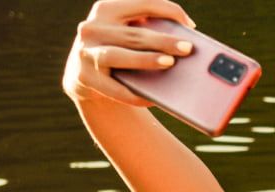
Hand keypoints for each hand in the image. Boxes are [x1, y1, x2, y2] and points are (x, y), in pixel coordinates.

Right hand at [62, 0, 196, 105]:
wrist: (86, 76)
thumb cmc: (119, 50)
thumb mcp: (126, 34)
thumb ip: (146, 30)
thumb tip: (183, 43)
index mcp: (106, 10)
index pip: (142, 4)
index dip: (167, 11)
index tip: (190, 25)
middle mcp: (92, 28)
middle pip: (134, 35)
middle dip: (163, 41)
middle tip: (187, 48)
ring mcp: (86, 52)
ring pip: (118, 56)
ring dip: (145, 59)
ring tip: (169, 63)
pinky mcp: (85, 77)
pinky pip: (114, 88)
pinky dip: (134, 95)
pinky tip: (153, 98)